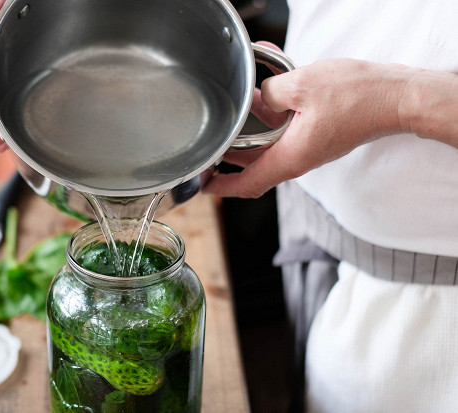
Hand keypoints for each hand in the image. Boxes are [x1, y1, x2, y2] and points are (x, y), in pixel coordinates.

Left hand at [204, 43, 418, 197]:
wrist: (397, 99)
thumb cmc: (357, 97)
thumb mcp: (301, 85)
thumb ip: (270, 93)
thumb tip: (260, 98)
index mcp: (289, 158)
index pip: (247, 185)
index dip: (221, 188)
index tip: (203, 184)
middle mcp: (297, 160)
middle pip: (253, 170)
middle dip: (228, 162)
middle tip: (209, 150)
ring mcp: (308, 151)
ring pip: (267, 152)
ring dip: (248, 139)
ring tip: (231, 120)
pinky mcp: (317, 139)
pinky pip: (284, 138)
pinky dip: (268, 125)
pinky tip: (263, 102)